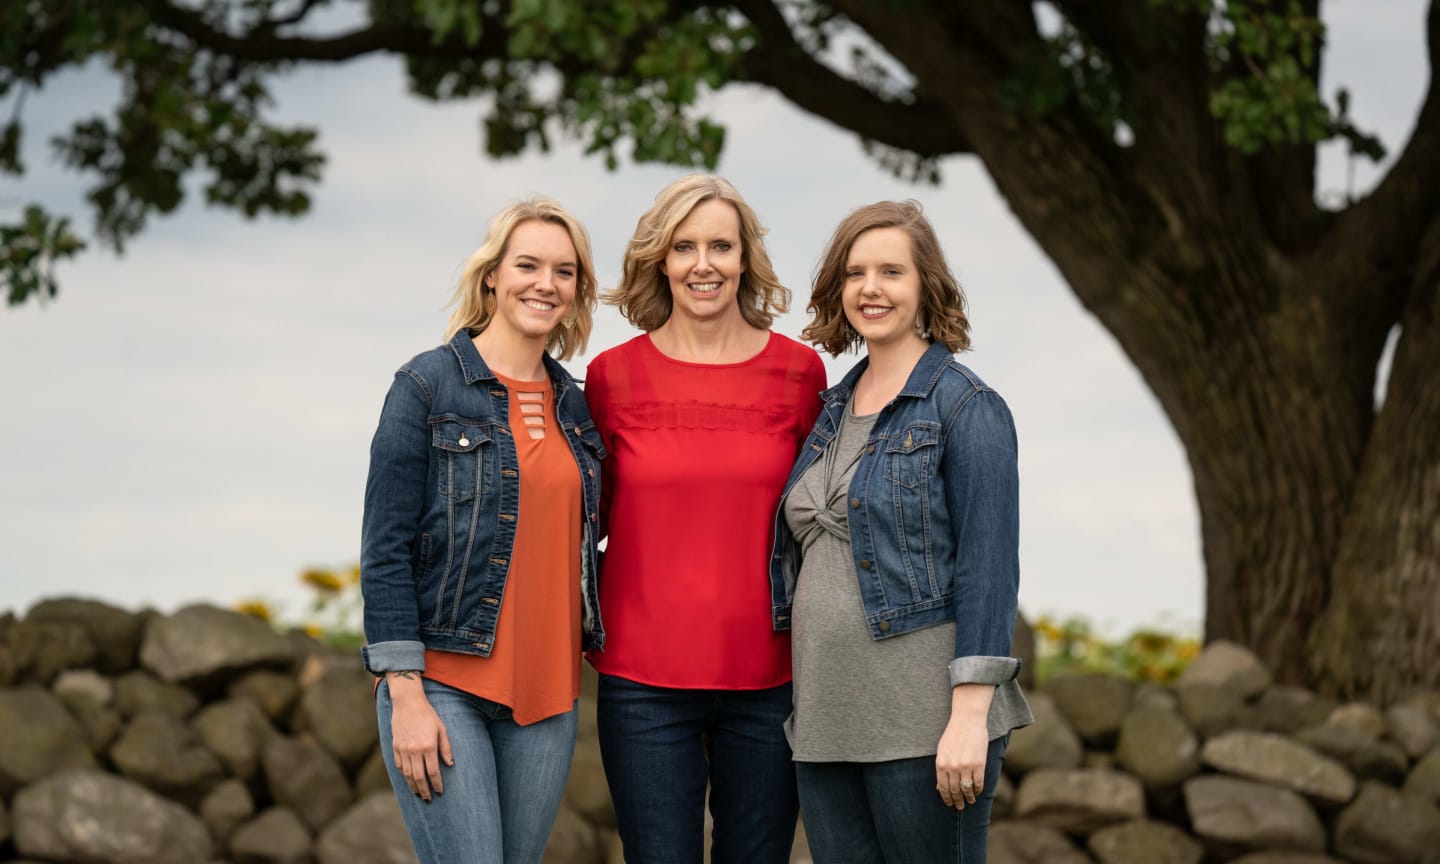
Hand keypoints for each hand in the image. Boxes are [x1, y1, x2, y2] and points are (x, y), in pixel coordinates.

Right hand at [386, 672, 452, 801]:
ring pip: (408, 774)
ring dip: (413, 786)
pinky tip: (409, 779)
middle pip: (419, 777)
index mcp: (429, 746)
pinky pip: (399, 766)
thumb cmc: (428, 715)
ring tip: (418, 793)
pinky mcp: (395, 747)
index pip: (433, 772)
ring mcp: (403, 750)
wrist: (408, 704)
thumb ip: (446, 748)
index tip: (440, 792)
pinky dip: (404, 775)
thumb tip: (450, 764)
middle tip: (428, 799)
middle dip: (424, 790)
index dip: (437, 784)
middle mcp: (415, 750)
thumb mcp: (441, 729)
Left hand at [935, 715, 987, 809]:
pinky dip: (978, 790)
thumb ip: (941, 769)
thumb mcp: (942, 751)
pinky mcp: (979, 764)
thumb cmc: (953, 734)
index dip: (946, 798)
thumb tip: (939, 787)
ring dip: (969, 798)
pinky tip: (978, 792)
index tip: (950, 804)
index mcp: (941, 764)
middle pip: (954, 791)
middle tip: (960, 807)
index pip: (942, 788)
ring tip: (970, 801)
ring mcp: (966, 766)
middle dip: (957, 801)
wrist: (967, 720)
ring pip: (967, 789)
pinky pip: (978, 783)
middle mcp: (952, 767)